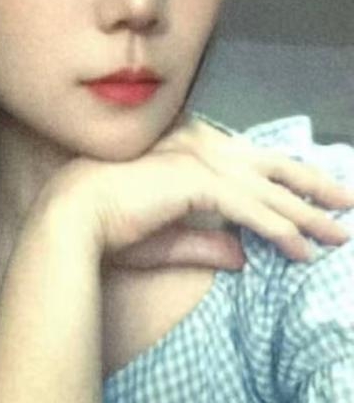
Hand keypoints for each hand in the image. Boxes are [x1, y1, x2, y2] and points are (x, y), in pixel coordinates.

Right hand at [33, 115, 352, 268]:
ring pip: (268, 190)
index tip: (312, 195)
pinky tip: (302, 249)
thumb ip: (209, 242)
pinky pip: (251, 209)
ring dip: (306, 215)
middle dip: (312, 184)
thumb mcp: (172, 238)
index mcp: (191, 148)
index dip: (283, 177)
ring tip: (337, 235)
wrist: (76, 216)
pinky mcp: (199, 182)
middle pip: (270, 166)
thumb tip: (243, 256)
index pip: (250, 161)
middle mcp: (201, 147)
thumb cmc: (113, 225)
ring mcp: (201, 161)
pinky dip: (280, 230)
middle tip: (346, 201)